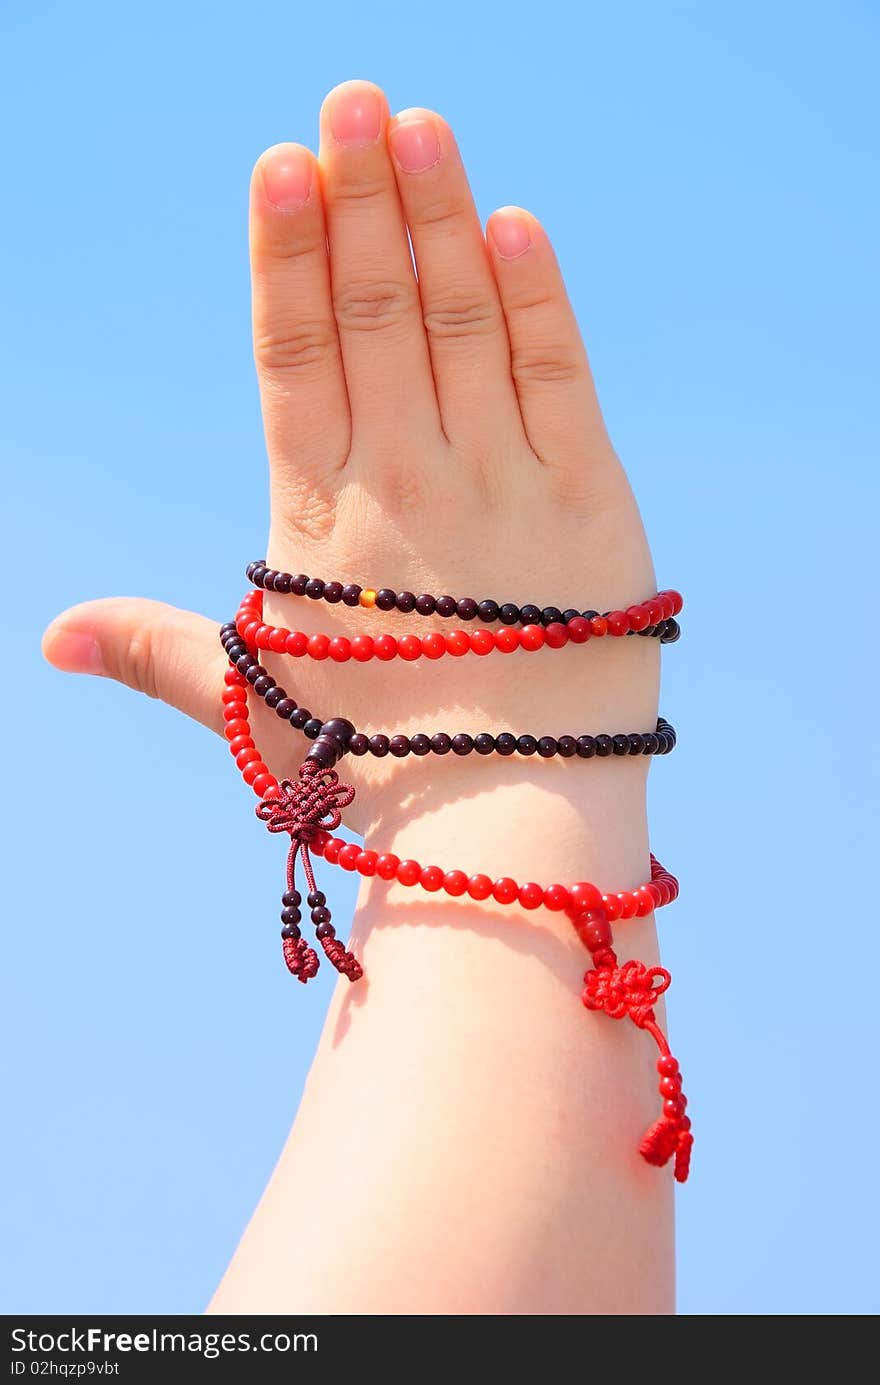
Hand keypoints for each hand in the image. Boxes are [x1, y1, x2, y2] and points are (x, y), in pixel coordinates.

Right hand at [43, 80, 658, 835]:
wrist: (507, 833)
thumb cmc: (373, 769)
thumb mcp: (252, 702)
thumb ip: (154, 650)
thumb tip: (48, 639)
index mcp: (320, 523)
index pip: (293, 364)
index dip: (284, 261)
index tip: (278, 164)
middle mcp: (409, 487)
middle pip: (375, 320)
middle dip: (359, 204)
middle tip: (348, 99)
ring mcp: (504, 488)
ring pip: (462, 326)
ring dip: (437, 220)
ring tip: (415, 124)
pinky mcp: (593, 507)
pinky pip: (561, 382)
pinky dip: (538, 302)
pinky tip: (514, 224)